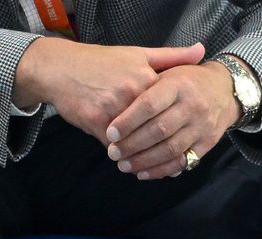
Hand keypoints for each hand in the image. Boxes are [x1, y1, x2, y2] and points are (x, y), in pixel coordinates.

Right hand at [14, 38, 205, 144]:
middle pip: (154, 130)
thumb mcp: (137, 54)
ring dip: (139, 155)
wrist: (61, 68)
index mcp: (147, 78)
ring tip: (143, 163)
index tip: (180, 136)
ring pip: (134, 141)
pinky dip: (117, 153)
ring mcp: (114, 109)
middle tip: (165, 158)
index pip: (169, 110)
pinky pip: (113, 145)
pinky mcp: (96, 122)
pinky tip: (121, 158)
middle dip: (159, 147)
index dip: (175, 126)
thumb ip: (171, 57)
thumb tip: (201, 52)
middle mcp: (132, 93)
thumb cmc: (100, 62)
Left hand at [105, 61, 240, 179]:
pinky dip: (161, 170)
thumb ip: (143, 82)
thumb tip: (114, 98)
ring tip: (124, 165)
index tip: (110, 132)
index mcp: (178, 85)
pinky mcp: (207, 143)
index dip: (128, 121)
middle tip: (113, 153)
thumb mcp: (167, 70)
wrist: (225, 89)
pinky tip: (143, 173)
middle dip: (132, 144)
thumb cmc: (186, 80)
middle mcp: (193, 105)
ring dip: (144, 161)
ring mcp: (202, 126)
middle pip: (159, 130)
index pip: (149, 105)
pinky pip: (182, 161)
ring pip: (170, 149)